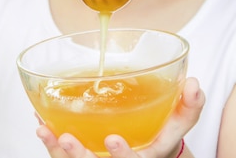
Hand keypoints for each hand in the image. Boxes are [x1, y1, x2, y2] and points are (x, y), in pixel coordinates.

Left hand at [37, 77, 203, 157]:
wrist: (147, 148)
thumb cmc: (161, 134)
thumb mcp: (178, 123)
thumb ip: (189, 106)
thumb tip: (195, 84)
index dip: (122, 156)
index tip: (112, 139)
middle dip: (78, 157)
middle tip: (67, 139)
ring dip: (55, 150)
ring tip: (43, 130)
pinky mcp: (80, 157)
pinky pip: (61, 156)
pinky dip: (50, 141)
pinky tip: (41, 122)